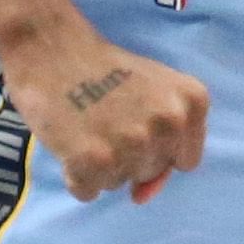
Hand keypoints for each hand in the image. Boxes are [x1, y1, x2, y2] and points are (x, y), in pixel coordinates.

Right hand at [0, 10, 210, 202]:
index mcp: (192, 102)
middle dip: (128, 156)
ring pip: (118, 184)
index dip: (157, 149)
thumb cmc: (103, 68)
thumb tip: (142, 197)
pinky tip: (69, 142)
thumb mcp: (154, 90)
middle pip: (150, 172)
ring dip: (99, 166)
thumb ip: (164, 142)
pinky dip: (74, 176)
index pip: (184, 160)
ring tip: (85, 127)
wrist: (51, 46)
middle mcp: (169, 124)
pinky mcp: (92, 160)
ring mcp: (132, 143)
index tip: (135, 126)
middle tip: (103, 119)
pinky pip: (87, 193)